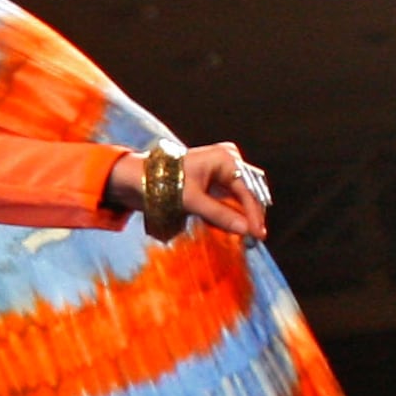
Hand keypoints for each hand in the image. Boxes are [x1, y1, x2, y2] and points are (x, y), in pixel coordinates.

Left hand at [106, 141, 270, 242]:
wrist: (138, 177)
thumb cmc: (162, 183)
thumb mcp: (191, 200)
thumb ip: (219, 214)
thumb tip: (246, 230)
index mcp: (225, 158)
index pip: (247, 189)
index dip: (254, 213)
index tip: (258, 234)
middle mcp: (228, 160)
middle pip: (248, 191)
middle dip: (251, 214)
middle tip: (255, 238)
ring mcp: (223, 168)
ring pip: (240, 195)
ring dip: (242, 214)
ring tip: (247, 236)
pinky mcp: (215, 179)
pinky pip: (229, 197)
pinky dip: (231, 211)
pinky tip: (234, 226)